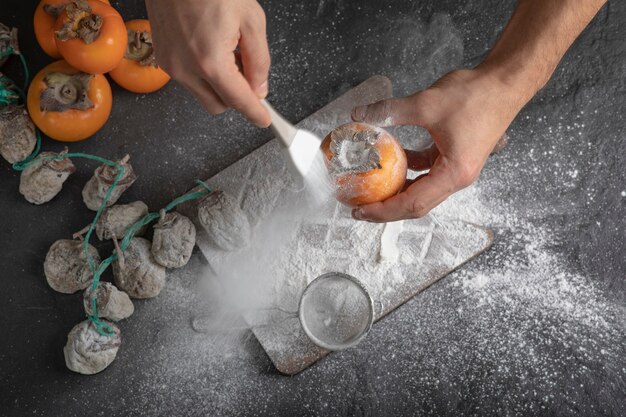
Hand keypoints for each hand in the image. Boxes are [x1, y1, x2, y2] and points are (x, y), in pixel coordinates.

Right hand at [145, 0, 270, 126]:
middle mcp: (186, 68)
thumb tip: (259, 88)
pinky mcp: (162, 58)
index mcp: (210, 61)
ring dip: (218, 84)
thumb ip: (259, 61)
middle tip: (247, 72)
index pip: (238, 101)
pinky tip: (209, 48)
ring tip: (225, 50)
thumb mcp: (251, 21)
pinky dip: (203, 73)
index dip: (255, 112)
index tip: (263, 119)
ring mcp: (170, 65)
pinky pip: (188, 80)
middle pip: (218, 105)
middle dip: (235, 96)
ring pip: (202, 94)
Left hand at [351, 69, 524, 221]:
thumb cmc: (476, 95)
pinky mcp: (454, 157)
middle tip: (359, 207)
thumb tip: (359, 114)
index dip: (384, 210)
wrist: (505, 83)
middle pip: (416, 204)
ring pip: (421, 190)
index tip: (361, 210)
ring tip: (371, 189)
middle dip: (386, 208)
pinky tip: (391, 159)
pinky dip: (408, 170)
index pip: (413, 203)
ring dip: (397, 191)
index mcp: (454, 174)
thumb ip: (390, 110)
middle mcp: (457, 178)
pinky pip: (427, 172)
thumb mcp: (426, 103)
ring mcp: (457, 169)